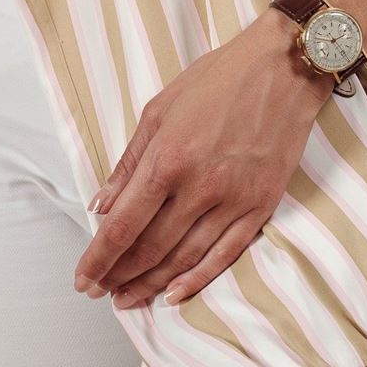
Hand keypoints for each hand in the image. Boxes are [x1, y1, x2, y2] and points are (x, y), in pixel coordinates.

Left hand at [72, 7, 334, 307]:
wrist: (283, 69)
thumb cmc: (219, 79)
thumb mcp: (160, 109)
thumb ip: (130, 162)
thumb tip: (103, 205)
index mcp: (168, 158)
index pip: (122, 225)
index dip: (98, 259)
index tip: (83, 278)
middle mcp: (199, 185)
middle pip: (150, 248)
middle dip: (119, 275)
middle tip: (100, 291)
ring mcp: (234, 199)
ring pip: (184, 258)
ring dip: (151, 284)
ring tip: (128, 298)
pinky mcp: (262, 204)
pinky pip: (227, 254)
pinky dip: (198, 279)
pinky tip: (175, 295)